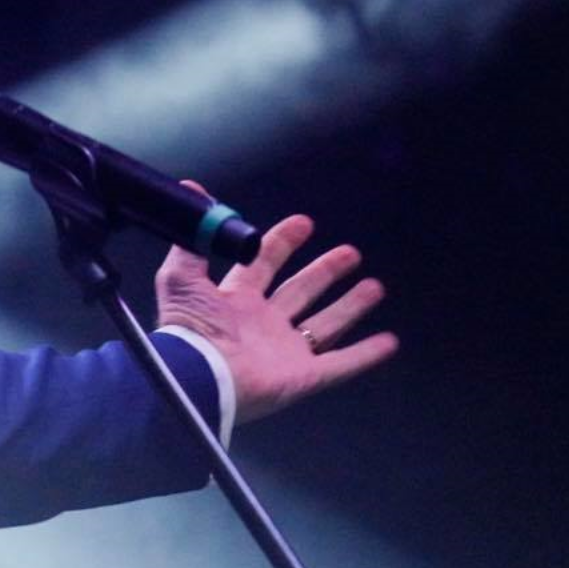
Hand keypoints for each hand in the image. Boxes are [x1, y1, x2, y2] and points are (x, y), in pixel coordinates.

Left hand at [154, 212, 397, 423]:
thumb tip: (193, 190)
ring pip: (325, 325)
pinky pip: (341, 364)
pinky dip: (365, 354)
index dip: (283, 242)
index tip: (304, 223)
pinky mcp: (304, 377)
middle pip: (301, 292)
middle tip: (350, 253)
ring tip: (375, 287)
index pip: (264, 264)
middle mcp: (263, 325)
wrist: (198, 376)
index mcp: (235, 301)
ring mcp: (285, 352)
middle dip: (325, 272)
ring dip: (351, 306)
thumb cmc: (190, 328)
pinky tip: (387, 342)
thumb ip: (191, 237)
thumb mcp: (181, 275)